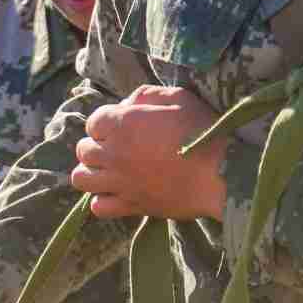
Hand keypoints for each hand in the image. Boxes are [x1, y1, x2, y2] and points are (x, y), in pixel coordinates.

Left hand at [71, 85, 227, 222]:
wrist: (221, 173)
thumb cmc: (203, 131)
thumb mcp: (179, 98)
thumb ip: (147, 96)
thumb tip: (127, 103)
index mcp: (123, 124)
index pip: (93, 121)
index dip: (107, 121)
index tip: (124, 124)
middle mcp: (114, 154)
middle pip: (84, 150)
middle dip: (97, 144)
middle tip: (118, 146)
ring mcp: (119, 182)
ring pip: (81, 178)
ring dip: (91, 172)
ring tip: (110, 170)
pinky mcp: (130, 205)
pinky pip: (98, 206)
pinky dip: (102, 200)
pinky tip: (117, 192)